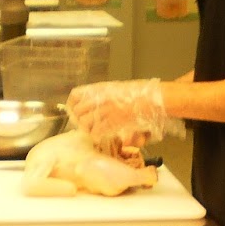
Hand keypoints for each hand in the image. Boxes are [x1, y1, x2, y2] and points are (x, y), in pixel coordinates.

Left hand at [65, 78, 181, 148]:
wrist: (152, 99)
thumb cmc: (140, 95)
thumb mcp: (119, 90)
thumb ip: (106, 98)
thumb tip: (92, 105)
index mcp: (100, 89)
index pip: (76, 96)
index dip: (72, 105)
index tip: (73, 111)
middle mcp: (101, 99)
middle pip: (78, 111)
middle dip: (79, 120)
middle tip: (85, 125)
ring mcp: (106, 110)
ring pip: (85, 122)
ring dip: (87, 128)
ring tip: (93, 131)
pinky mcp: (113, 121)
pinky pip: (97, 131)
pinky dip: (96, 135)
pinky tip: (99, 135)